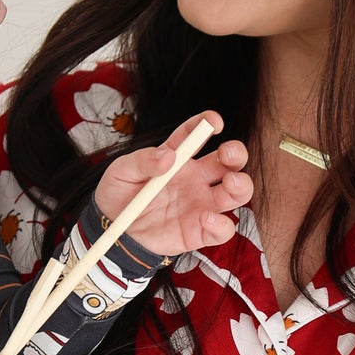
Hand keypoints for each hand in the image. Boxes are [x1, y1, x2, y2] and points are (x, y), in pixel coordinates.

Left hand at [95, 110, 250, 255]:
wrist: (113, 232)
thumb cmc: (118, 197)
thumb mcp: (121, 172)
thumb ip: (142, 161)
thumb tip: (167, 156)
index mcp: (178, 159)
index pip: (197, 134)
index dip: (207, 124)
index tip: (213, 122)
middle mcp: (196, 179)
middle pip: (229, 162)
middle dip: (236, 153)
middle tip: (226, 153)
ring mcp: (201, 204)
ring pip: (237, 192)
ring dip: (241, 185)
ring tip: (230, 183)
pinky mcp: (200, 232)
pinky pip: (224, 229)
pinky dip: (222, 224)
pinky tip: (207, 219)